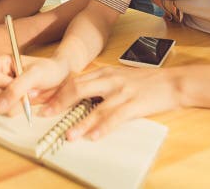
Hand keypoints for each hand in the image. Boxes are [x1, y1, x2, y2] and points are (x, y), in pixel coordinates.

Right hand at [0, 55, 70, 116]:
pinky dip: (18, 109)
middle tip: (26, 91)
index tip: (11, 84)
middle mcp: (1, 76)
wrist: (62, 78)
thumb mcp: (34, 76)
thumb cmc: (49, 70)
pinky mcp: (12, 101)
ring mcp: (6, 89)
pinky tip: (28, 102)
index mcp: (3, 62)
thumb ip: (15, 89)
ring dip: (15, 104)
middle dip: (9, 96)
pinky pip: (7, 110)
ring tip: (30, 95)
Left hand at [41, 66, 182, 140]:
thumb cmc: (144, 81)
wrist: (172, 81)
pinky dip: (104, 128)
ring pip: (96, 107)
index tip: (37, 97)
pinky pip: (116, 117)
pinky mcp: (135, 103)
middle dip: (58, 102)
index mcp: (103, 73)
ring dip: (80, 122)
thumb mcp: (117, 77)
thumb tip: (75, 95)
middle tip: (44, 113)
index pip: (73, 80)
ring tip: (68, 134)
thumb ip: (97, 84)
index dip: (54, 90)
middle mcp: (110, 79)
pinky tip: (94, 136)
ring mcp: (122, 91)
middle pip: (78, 88)